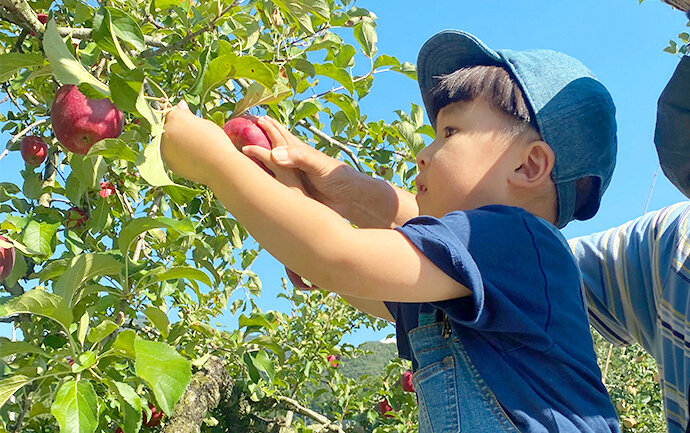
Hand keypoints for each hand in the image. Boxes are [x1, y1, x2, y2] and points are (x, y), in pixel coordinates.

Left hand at [161, 101, 235, 184]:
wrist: (220, 165)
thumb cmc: (216, 141)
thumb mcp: (204, 123)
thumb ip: (188, 115)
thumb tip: (179, 104)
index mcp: (175, 118)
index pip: (170, 113)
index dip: (180, 118)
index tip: (189, 124)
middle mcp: (165, 132)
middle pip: (168, 128)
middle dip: (178, 131)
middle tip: (196, 137)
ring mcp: (165, 149)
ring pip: (168, 143)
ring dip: (177, 144)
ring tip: (196, 149)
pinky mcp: (169, 163)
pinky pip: (172, 156)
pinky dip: (179, 157)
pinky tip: (193, 158)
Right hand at [243, 117, 360, 216]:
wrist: (351, 200)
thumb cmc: (338, 177)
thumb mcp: (318, 164)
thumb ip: (298, 157)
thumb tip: (272, 153)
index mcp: (298, 152)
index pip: (278, 135)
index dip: (266, 126)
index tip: (251, 118)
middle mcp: (293, 163)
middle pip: (271, 148)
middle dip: (257, 138)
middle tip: (240, 130)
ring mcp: (292, 178)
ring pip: (270, 167)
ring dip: (257, 160)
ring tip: (242, 153)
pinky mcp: (293, 194)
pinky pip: (274, 185)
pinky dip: (265, 181)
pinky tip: (257, 182)